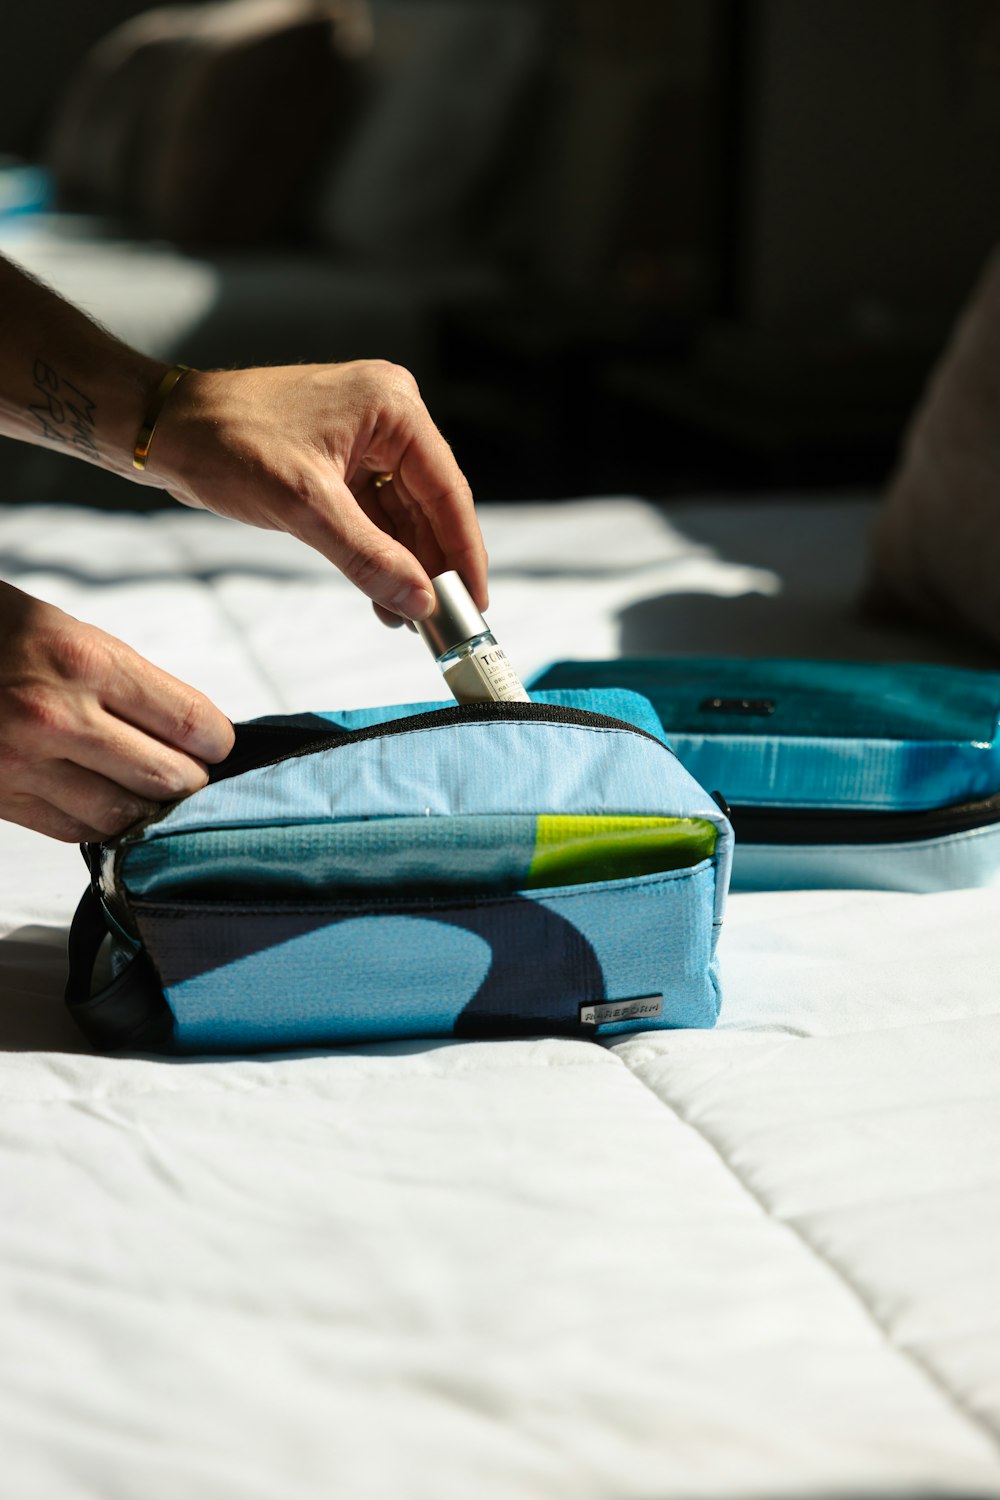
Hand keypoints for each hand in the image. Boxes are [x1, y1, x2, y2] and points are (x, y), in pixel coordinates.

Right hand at [0, 583, 234, 841]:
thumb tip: (191, 731)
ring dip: (148, 807)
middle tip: (189, 772)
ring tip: (150, 790)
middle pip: (167, 777)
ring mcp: (22, 763)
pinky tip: (105, 801)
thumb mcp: (64, 631)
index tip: (216, 743)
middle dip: (189, 779)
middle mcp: (54, 716)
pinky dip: (102, 822)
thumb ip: (126, 681)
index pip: (188, 721)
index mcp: (82, 660)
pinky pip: (77, 830)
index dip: (216, 740)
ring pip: (125, 814)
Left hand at [146, 361, 487, 626]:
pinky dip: (378, 554)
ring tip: (409, 619)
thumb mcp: (304, 507)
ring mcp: (365, 437)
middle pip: (430, 504)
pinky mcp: (341, 459)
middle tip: (445, 623)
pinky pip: (374, 514)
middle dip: (434, 565)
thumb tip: (420, 602)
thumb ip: (368, 557)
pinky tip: (383, 596)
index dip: (465, 554)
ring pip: (403, 514)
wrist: (163, 429)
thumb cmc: (226, 443)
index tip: (475, 604)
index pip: (447, 491)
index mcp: (393, 407)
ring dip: (405, 566)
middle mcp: (388, 416)